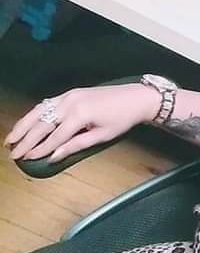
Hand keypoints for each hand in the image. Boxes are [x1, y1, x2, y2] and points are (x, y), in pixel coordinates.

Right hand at [3, 83, 158, 162]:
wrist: (135, 98)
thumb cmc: (122, 119)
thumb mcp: (101, 136)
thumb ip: (76, 146)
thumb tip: (54, 157)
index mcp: (79, 115)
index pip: (54, 137)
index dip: (39, 149)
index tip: (27, 159)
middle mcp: (70, 102)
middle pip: (42, 124)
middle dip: (26, 140)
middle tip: (13, 153)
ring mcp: (68, 96)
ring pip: (39, 111)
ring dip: (24, 125)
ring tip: (11, 138)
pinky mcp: (70, 93)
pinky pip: (47, 103)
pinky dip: (34, 114)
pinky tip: (26, 122)